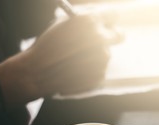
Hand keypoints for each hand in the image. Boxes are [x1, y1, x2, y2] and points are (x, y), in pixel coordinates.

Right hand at [0, 14, 121, 107]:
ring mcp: (102, 58)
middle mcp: (100, 38)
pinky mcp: (100, 76)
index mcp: (90, 20)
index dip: (109, 19)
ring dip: (95, 56)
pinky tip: (74, 72)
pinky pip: (100, 70)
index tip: (107, 23)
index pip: (113, 15)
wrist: (38, 73)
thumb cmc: (47, 46)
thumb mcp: (62, 23)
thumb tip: (99, 20)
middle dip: (112, 36)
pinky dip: (90, 71)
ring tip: (74, 61)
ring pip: (106, 55)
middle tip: (102, 40)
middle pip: (119, 35)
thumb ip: (84, 20)